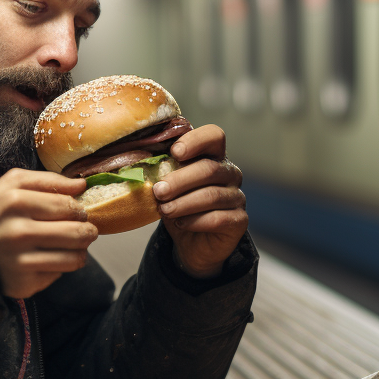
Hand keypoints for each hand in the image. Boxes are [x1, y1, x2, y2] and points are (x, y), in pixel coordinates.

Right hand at [0, 169, 98, 298]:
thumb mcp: (10, 185)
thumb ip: (47, 180)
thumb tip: (82, 185)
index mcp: (15, 201)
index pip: (68, 206)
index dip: (79, 209)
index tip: (78, 212)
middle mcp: (18, 232)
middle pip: (77, 233)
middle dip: (88, 231)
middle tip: (85, 229)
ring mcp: (21, 261)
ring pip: (75, 258)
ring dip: (80, 251)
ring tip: (73, 245)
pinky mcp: (23, 283)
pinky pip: (59, 274)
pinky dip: (60, 266)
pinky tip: (50, 258)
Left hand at [152, 125, 246, 277]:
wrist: (192, 243)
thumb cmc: (179, 206)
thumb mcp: (167, 186)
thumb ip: (161, 172)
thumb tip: (139, 165)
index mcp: (213, 156)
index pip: (214, 136)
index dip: (195, 140)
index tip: (175, 152)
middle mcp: (230, 173)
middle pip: (209, 169)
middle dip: (180, 180)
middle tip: (158, 191)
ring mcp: (237, 196)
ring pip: (212, 195)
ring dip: (183, 203)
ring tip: (165, 210)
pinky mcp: (239, 220)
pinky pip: (218, 218)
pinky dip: (195, 221)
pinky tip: (180, 224)